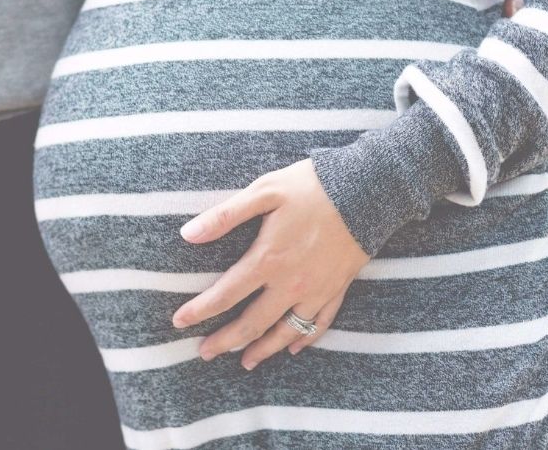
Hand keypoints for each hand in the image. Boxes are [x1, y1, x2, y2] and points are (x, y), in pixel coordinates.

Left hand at [171, 158, 370, 369]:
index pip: (225, 295)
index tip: (179, 322)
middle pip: (252, 323)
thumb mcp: (265, 191)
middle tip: (205, 352)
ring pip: (286, 332)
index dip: (199, 311)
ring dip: (263, 350)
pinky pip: (320, 323)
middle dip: (225, 341)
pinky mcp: (338, 288)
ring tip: (245, 362)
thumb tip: (188, 234)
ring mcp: (317, 290)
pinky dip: (305, 339)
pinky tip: (294, 348)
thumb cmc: (312, 186)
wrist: (368, 190)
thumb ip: (225, 215)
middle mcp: (291, 283)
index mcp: (268, 259)